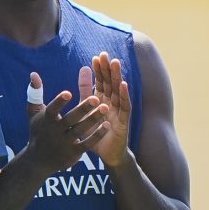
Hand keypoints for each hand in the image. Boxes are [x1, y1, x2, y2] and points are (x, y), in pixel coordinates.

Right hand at [23, 69, 107, 173]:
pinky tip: (107, 125)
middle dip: (83, 109)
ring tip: (106, 107)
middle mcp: (55, 131)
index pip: (52, 110)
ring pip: (81, 130)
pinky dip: (97, 135)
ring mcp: (65, 143)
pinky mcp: (74, 153)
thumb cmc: (38, 131)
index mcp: (46, 120)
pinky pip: (87, 143)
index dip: (59, 102)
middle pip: (70, 119)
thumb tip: (34, 73)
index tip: (68, 93)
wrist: (38, 160)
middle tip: (96, 98)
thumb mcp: (34, 113)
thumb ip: (35, 93)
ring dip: (93, 119)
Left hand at [78, 52, 131, 168]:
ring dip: (118, 77)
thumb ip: (85, 90)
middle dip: (108, 69)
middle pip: (111, 83)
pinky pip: (125, 107)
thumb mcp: (86, 109)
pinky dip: (125, 95)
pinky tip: (124, 85)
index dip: (99, 70)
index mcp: (103, 100)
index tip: (96, 57)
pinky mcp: (124, 121)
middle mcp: (112, 103)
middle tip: (105, 55)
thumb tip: (83, 68)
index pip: (101, 82)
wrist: (106, 154)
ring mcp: (119, 111)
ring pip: (119, 91)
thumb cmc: (96, 132)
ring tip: (115, 63)